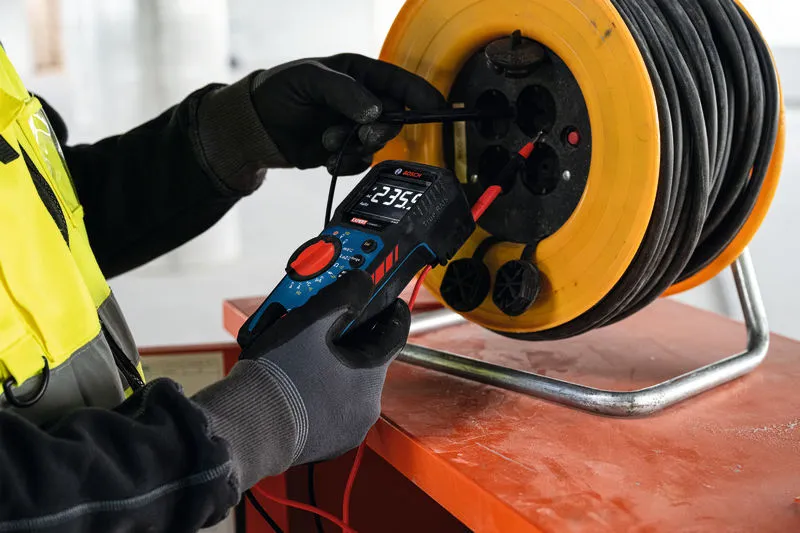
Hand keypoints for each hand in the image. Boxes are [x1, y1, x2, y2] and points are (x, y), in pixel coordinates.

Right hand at [193, 271, 409, 490]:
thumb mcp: (311, 322)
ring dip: (330, 364)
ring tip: (301, 348)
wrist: (244, 428)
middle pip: (365, 360)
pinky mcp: (321, 443)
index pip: (393, 337)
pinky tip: (294, 377)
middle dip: (349, 337)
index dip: (389, 313)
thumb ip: (343, 296)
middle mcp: (363, 409)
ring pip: (344, 384)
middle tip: (329, 320)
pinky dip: (316, 389)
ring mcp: (343, 430)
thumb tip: (362, 282)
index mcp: (368, 380)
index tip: (387, 301)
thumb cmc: (277, 378)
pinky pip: (325, 407)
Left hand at [251, 54, 444, 174]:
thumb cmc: (278, 92)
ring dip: (356, 148)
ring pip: (377, 145)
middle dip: (379, 130)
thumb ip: (346, 93)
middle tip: (361, 134)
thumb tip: (376, 110)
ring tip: (327, 143)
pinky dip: (348, 164)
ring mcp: (352, 128)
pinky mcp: (343, 152)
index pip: (401, 84)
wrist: (253, 128)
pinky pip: (361, 163)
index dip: (422, 96)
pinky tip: (327, 160)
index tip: (438, 109)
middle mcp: (360, 102)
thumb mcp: (311, 80)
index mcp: (359, 75)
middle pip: (393, 119)